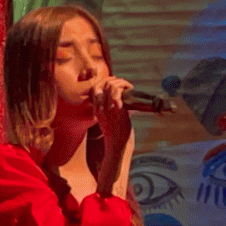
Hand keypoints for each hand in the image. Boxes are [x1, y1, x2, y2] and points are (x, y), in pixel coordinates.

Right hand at [92, 77, 134, 194]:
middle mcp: (100, 107)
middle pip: (101, 84)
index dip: (105, 81)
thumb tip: (119, 100)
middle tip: (122, 83)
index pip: (95, 88)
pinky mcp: (116, 109)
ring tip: (128, 86)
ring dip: (121, 82)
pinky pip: (117, 92)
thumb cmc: (116, 135)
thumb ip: (111, 109)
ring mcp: (107, 108)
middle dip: (113, 79)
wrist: (116, 146)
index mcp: (96, 109)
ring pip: (110, 85)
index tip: (114, 83)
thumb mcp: (109, 120)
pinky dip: (125, 86)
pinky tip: (130, 88)